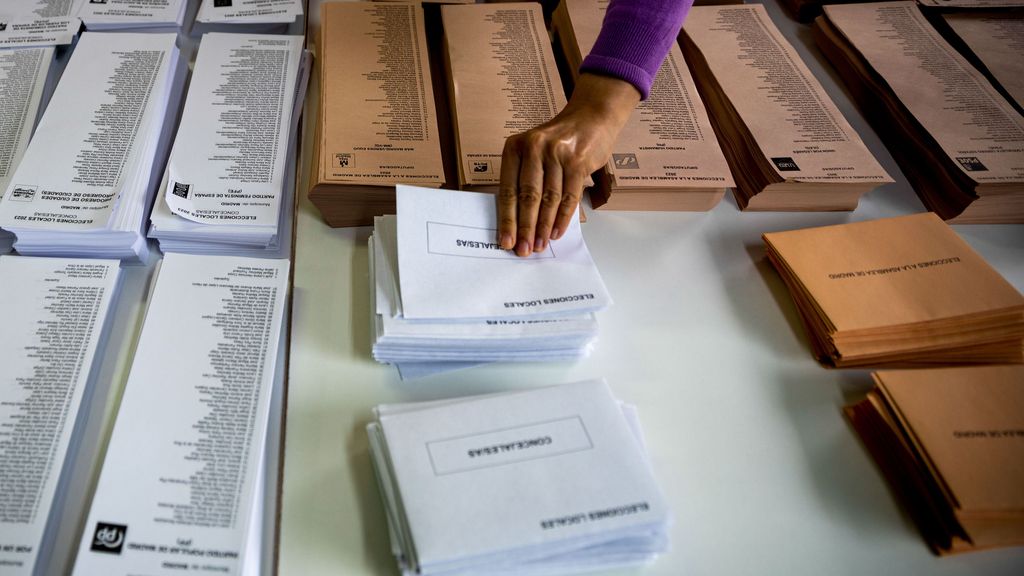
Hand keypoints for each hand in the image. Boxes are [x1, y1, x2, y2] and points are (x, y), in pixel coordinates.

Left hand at [498, 73, 639, 256]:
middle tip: (523, 250)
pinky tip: (556, 232)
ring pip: (549, 199)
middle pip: (527, 196)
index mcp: (515, 147)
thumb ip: (525, 178)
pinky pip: (569, 196)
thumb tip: (519, 219)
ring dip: (544, 226)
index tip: (506, 240)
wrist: (591, 117)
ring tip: (540, 245)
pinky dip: (563, 217)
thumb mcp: (533, 151)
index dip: (507, 219)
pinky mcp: (578, 161)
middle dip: (525, 228)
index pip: (508, 189)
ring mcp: (557, 154)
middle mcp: (533, 148)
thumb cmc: (559, 140)